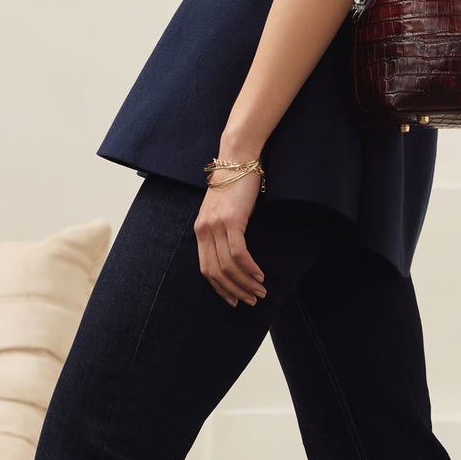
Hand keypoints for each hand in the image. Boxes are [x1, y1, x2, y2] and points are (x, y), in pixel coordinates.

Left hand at [194, 170, 268, 307]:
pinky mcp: (231, 221)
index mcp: (200, 230)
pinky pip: (239, 254)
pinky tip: (260, 275)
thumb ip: (224, 229)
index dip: (220, 288)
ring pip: (227, 266)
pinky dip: (249, 268)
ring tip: (260, 291)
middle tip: (250, 301)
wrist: (238, 158)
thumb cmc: (235, 183)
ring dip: (245, 283)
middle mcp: (204, 230)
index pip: (205, 269)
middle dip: (233, 291)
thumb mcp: (224, 210)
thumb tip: (235, 252)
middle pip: (215, 272)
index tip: (234, 299)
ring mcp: (216, 226)